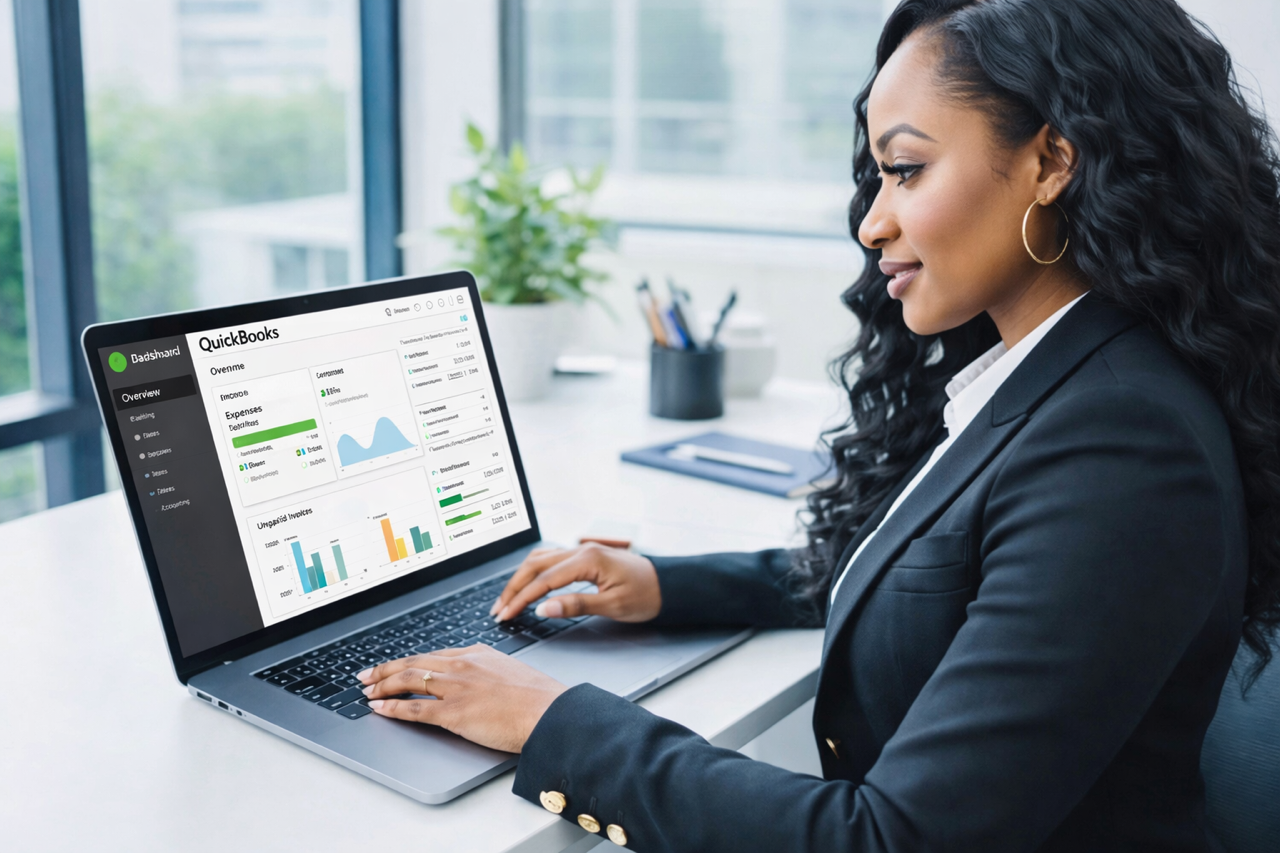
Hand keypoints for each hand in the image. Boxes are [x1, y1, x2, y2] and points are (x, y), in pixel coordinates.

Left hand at [357, 645, 566, 752]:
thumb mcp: (510, 673)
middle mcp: (462, 665)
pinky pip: (414, 709)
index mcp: (477, 654)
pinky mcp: (453, 712)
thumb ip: (489, 673)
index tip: (396, 666)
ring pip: (408, 681)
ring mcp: (456, 687)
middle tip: (367, 676)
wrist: (549, 712)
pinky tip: (380, 710)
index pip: (433, 655)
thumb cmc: (538, 698)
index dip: (409, 662)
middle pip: (413, 663)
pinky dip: (393, 709)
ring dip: (383, 687)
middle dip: (385, 670)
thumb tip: (480, 683)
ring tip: (367, 692)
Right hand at [491, 542, 661, 622]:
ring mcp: (582, 551)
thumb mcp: (613, 606)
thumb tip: (543, 609)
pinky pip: (551, 560)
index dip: (521, 599)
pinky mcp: (584, 557)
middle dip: (513, 588)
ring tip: (507, 600)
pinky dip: (534, 572)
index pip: (544, 580)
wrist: (668, 584)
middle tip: (498, 610)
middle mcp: (581, 550)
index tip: (506, 615)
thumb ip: (576, 605)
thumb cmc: (646, 595)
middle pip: (535, 566)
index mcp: (588, 559)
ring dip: (521, 579)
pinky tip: (527, 585)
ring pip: (540, 560)